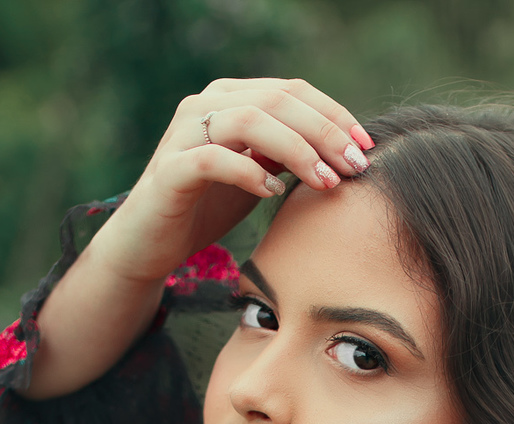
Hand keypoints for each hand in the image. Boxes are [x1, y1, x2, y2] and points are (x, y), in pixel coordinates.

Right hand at [90, 77, 376, 287]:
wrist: (149, 242)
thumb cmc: (205, 208)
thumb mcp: (257, 175)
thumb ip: (287, 155)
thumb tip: (341, 151)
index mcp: (230, 98)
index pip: (292, 90)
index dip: (333, 114)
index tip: (365, 147)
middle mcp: (206, 105)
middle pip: (277, 100)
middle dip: (323, 132)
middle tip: (354, 166)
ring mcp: (184, 133)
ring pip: (249, 120)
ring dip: (295, 150)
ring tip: (324, 182)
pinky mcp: (170, 169)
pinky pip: (214, 158)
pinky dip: (248, 172)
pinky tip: (272, 193)